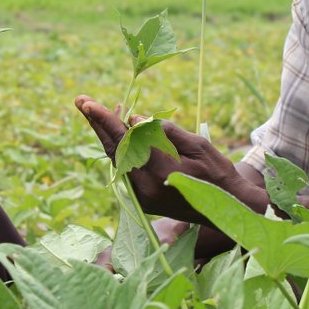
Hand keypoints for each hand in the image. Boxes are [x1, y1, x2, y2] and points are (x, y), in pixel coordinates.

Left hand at [75, 94, 260, 222]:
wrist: (227, 208)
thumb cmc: (217, 172)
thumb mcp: (196, 144)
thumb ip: (162, 132)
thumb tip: (132, 121)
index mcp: (158, 169)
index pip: (124, 139)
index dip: (104, 119)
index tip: (88, 103)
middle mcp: (144, 186)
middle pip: (113, 149)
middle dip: (96, 123)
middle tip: (81, 100)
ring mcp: (141, 196)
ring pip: (117, 159)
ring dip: (108, 134)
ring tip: (99, 111)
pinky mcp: (142, 201)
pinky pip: (125, 169)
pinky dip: (121, 149)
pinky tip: (120, 132)